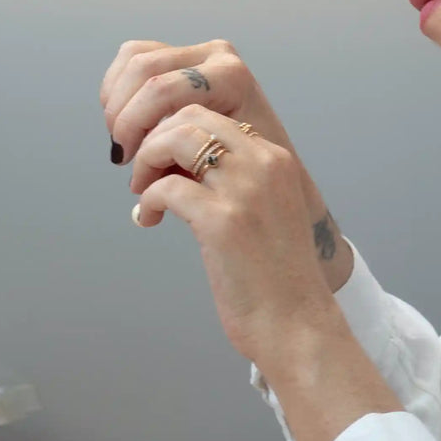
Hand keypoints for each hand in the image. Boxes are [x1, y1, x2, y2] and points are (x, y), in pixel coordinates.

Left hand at [128, 104, 338, 365]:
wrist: (296, 324)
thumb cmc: (274, 277)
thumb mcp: (263, 209)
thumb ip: (232, 180)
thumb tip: (176, 160)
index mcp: (275, 159)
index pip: (212, 116)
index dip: (176, 133)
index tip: (162, 162)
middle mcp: (264, 164)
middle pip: (191, 116)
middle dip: (155, 138)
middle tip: (144, 173)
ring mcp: (245, 191)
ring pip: (176, 139)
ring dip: (148, 161)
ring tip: (144, 191)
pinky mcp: (223, 221)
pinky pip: (166, 187)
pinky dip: (148, 199)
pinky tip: (149, 219)